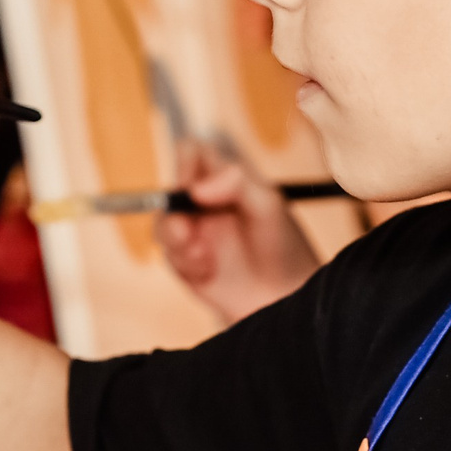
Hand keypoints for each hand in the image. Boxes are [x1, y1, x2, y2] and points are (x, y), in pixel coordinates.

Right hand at [155, 141, 321, 322]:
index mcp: (225, 180)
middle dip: (173, 211)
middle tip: (186, 232)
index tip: (191, 187)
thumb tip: (196, 187)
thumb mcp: (268, 207)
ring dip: (175, 239)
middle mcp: (205, 202)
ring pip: (163, 223)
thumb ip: (236, 185)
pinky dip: (184, 263)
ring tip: (201, 256)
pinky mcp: (187, 262)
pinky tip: (208, 272)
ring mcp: (194, 232)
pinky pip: (169, 255)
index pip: (193, 153)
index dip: (183, 161)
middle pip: (170, 190)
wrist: (287, 297)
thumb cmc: (284, 246)